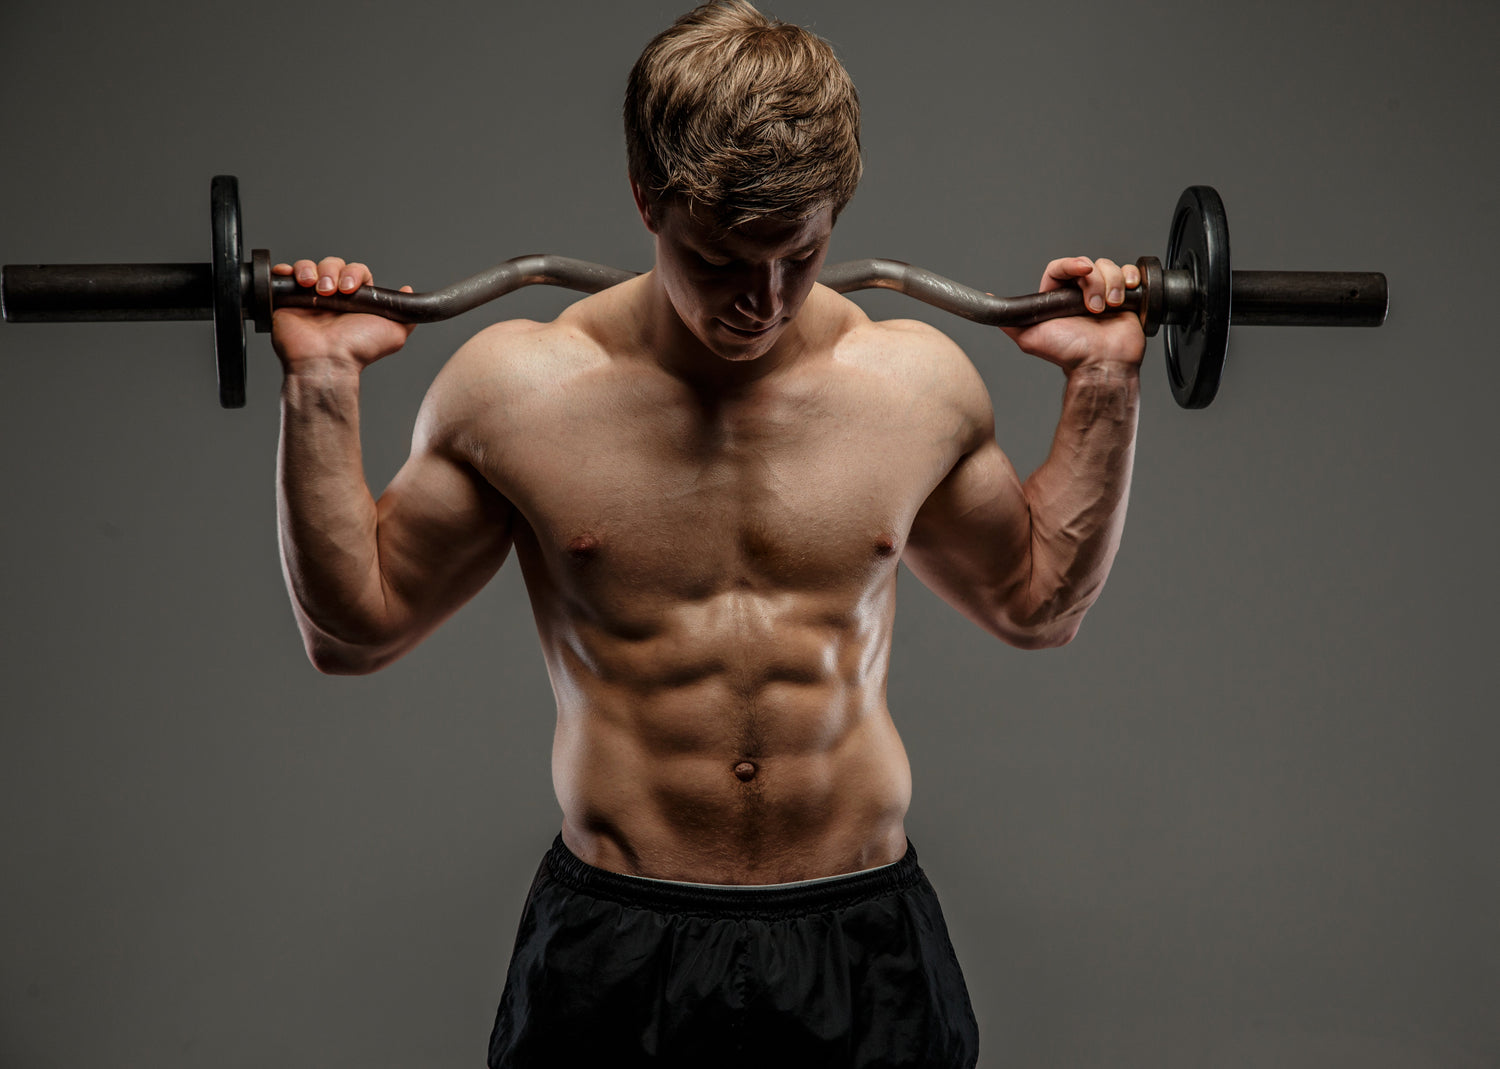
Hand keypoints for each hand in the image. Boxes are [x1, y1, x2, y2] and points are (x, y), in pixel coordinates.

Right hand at [271, 257, 415, 374]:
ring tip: (313, 287)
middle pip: (332, 264)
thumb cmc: (357, 350)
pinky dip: (286, 271)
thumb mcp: (394, 332)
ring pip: (308, 266)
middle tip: (332, 290)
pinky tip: (294, 278)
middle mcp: (330, 298)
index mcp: (354, 301)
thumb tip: (408, 291)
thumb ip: (405, 313)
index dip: (353, 272)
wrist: (327, 361)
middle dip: (332, 270)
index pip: (355, 271)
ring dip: (310, 270)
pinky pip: (282, 277)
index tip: (351, 287)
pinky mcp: (285, 302)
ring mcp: (306, 299)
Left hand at [1002, 256, 1145, 376]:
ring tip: (1109, 308)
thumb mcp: (1029, 337)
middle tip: (1092, 307)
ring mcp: (1104, 294)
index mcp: (1058, 298)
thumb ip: (1010, 319)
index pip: (1061, 267)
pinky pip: (1129, 274)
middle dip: (1093, 282)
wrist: (1101, 364)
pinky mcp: (1126, 297)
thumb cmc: (1069, 354)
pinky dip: (1130, 280)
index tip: (1081, 268)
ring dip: (1111, 285)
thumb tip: (985, 302)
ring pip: (1109, 267)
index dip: (1071, 264)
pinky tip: (1126, 296)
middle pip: (1088, 265)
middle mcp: (1081, 294)